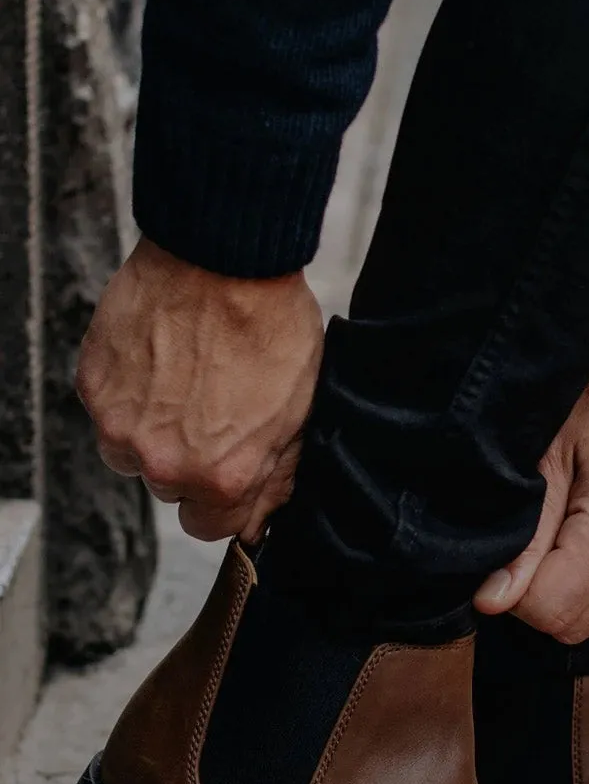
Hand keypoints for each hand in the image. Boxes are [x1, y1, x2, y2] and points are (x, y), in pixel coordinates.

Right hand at [76, 236, 323, 541]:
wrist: (223, 256)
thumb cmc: (270, 328)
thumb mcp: (299, 415)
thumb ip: (275, 478)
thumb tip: (259, 520)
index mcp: (220, 478)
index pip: (209, 526)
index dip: (224, 497)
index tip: (230, 465)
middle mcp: (163, 463)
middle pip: (170, 488)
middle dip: (191, 460)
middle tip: (213, 408)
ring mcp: (121, 426)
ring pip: (133, 453)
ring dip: (154, 431)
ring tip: (186, 381)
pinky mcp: (94, 386)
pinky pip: (111, 410)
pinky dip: (130, 394)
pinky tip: (161, 360)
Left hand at [474, 300, 588, 642]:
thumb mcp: (549, 451)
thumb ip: (525, 534)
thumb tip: (494, 598)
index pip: (548, 612)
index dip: (509, 592)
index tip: (496, 555)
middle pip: (573, 626)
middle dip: (534, 597)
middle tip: (519, 542)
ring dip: (565, 589)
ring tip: (552, 530)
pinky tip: (581, 530)